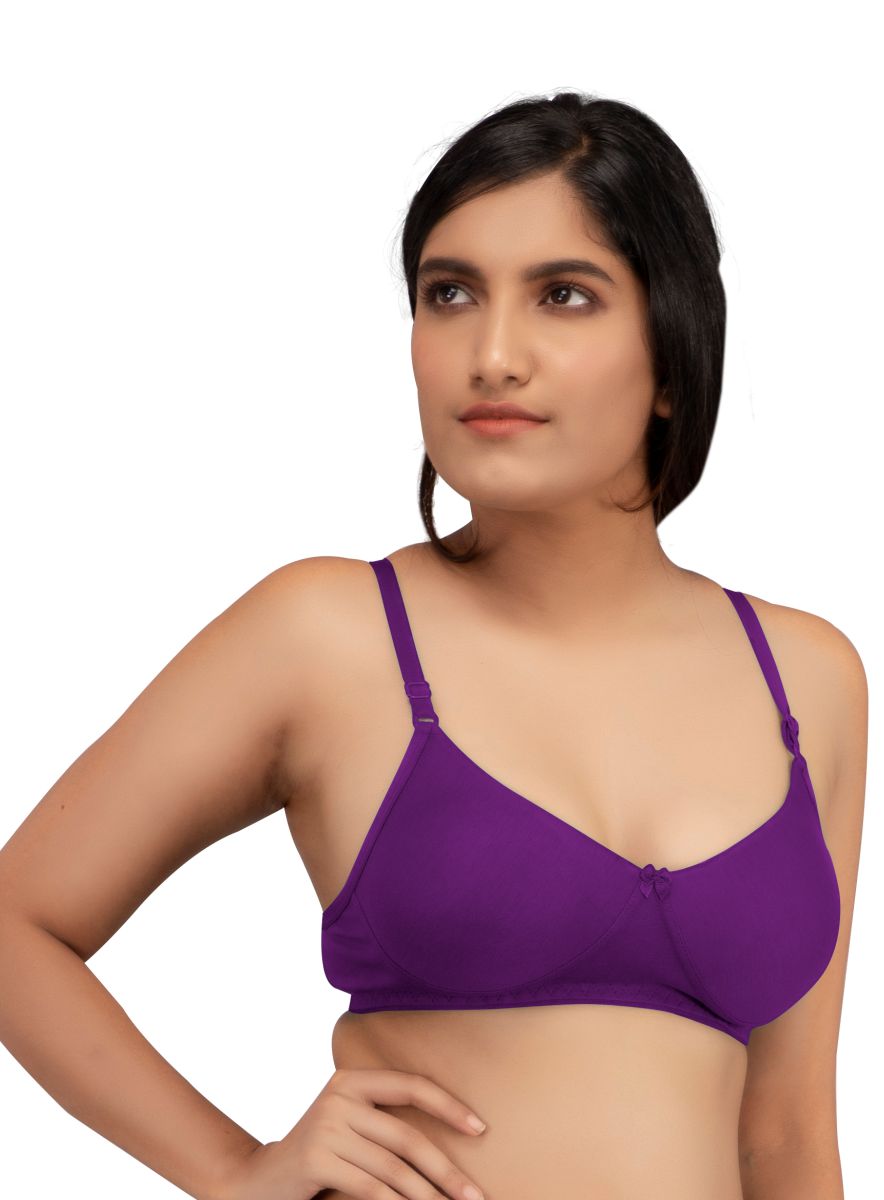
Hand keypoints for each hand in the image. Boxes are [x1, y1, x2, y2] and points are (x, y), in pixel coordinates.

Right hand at [218, 1067, 486, 1199]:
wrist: (258, 1180)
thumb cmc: (319, 1157)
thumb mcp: (350, 1128)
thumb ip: (383, 1123)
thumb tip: (447, 1147)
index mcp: (352, 1079)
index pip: (410, 1084)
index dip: (448, 1105)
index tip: (481, 1128)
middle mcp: (339, 1096)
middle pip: (406, 1135)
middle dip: (445, 1169)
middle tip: (475, 1195)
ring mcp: (326, 1126)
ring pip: (392, 1168)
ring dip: (427, 1196)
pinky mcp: (317, 1158)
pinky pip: (370, 1188)